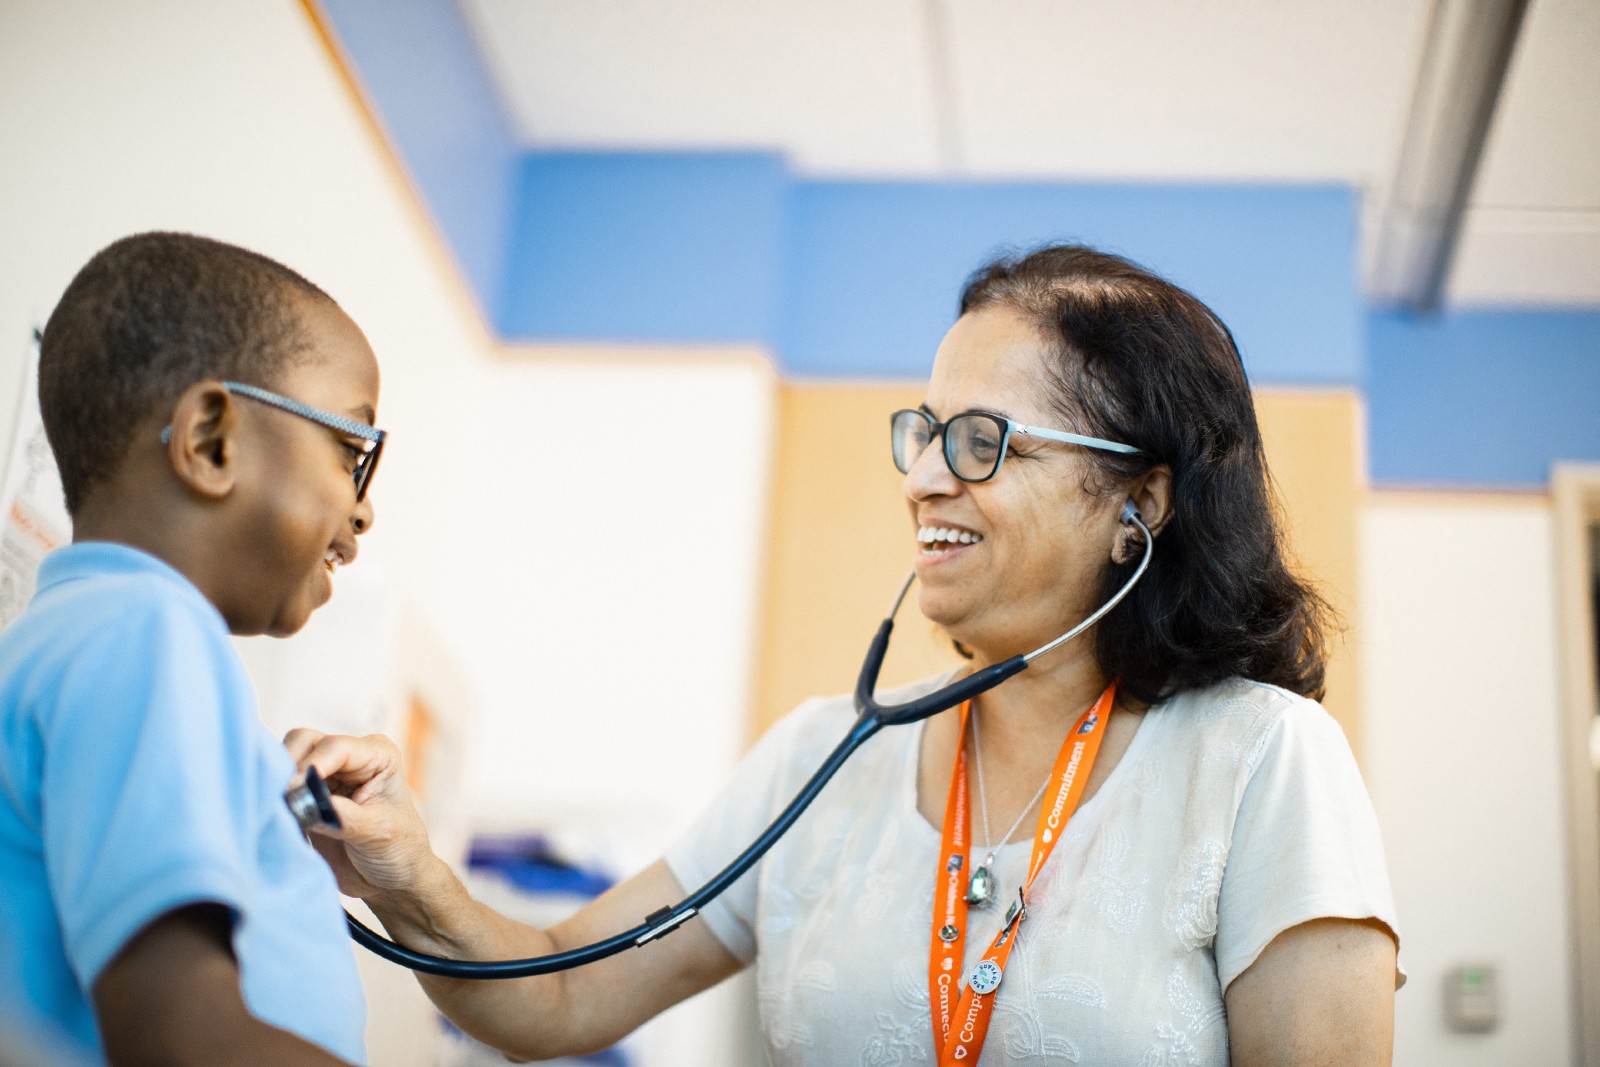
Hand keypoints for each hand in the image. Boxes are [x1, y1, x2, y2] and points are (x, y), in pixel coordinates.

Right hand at [282, 730, 438, 900]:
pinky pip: (279, 788)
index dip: (311, 766)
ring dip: (277, 783)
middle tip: (281, 801)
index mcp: (378, 755)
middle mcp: (350, 758)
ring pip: (286, 762)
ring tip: (278, 812)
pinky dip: (273, 800)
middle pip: (304, 743)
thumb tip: (306, 803)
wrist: (391, 882)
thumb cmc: (399, 852)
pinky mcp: (306, 798)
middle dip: (288, 768)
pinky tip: (275, 819)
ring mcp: (326, 776)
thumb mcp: (378, 832)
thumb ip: (342, 816)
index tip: (292, 791)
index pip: (335, 747)